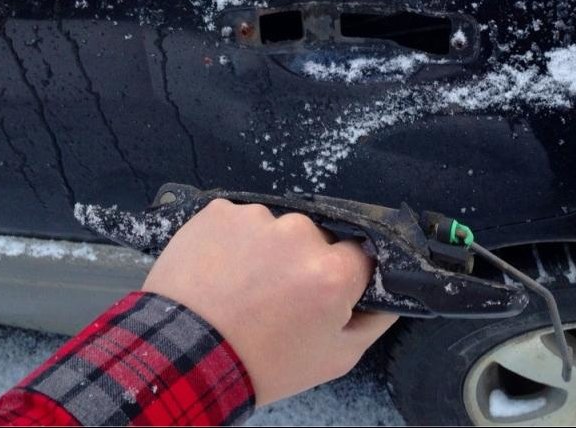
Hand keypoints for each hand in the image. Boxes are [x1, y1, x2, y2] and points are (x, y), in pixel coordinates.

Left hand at [142, 199, 397, 405]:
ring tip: (242, 287)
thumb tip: (393, 295)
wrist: (182, 358)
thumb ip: (375, 321)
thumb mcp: (335, 358)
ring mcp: (257, 218)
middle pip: (317, 239)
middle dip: (303, 263)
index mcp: (334, 270)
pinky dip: (234, 242)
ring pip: (276, 229)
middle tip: (277, 298)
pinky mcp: (220, 211)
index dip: (342, 278)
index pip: (359, 256)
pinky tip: (220, 271)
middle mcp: (300, 233)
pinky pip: (240, 221)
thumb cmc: (263, 364)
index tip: (321, 298)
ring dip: (267, 251)